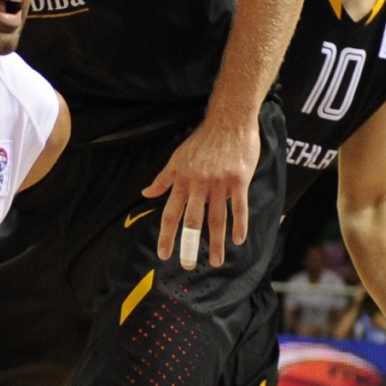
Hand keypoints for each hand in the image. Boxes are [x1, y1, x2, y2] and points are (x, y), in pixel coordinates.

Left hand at [142, 113, 258, 269]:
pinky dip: (239, 224)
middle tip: (187, 265)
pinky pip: (239, 206)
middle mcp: (198, 184)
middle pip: (192, 220)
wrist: (229, 121)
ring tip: (215, 261)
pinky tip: (238, 240)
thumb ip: (163, 179)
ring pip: (216, 218)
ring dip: (215, 242)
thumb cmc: (202, 140)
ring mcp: (219, 183)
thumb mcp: (177, 158)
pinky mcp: (239, 180)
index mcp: (182, 181)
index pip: (171, 213)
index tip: (163, 254)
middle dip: (188, 245)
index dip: (166, 235)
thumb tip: (146, 193)